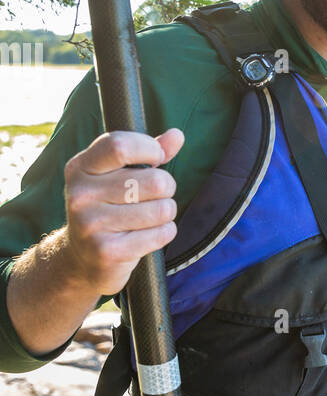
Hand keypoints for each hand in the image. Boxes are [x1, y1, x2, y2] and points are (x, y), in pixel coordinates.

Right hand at [64, 128, 183, 294]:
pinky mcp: (107, 250)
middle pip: (154, 181)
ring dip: (166, 213)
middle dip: (167, 188)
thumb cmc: (108, 209)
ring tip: (151, 216)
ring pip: (161, 209)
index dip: (150, 149)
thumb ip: (147, 153)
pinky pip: (161, 234)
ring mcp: (90, 223)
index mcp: (80, 167)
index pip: (120, 146)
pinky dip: (165, 233)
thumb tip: (176, 135)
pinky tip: (149, 235)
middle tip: (156, 196)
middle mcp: (80, 194)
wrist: (82, 259)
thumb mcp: (118, 175)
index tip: (156, 158)